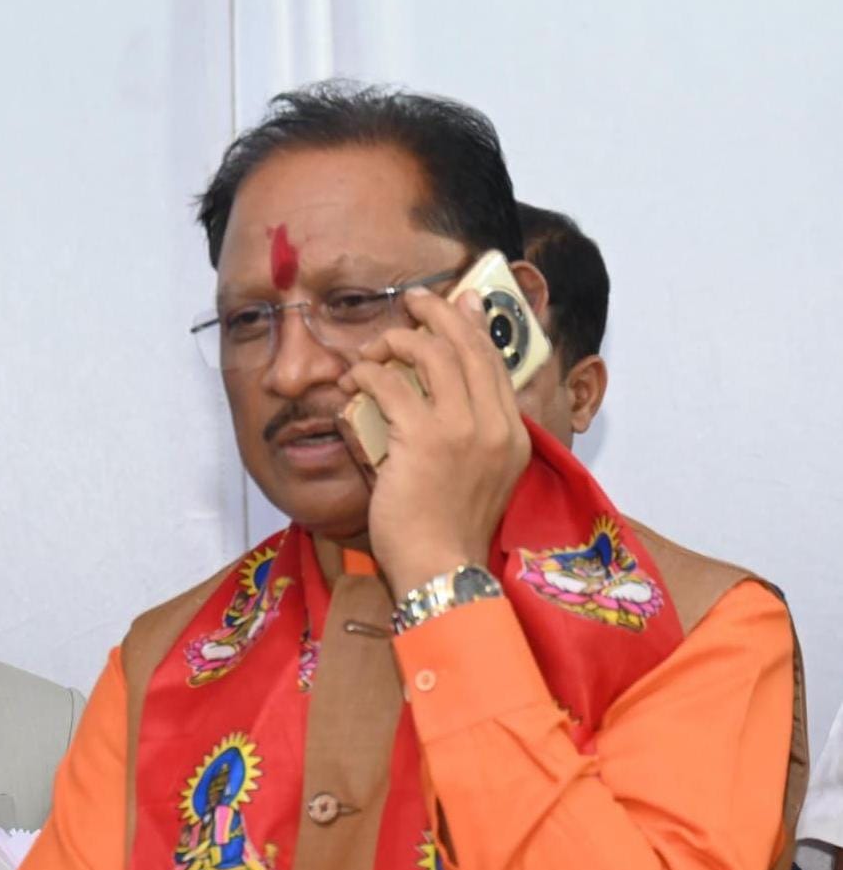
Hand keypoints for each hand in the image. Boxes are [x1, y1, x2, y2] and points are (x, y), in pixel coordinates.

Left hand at [338, 286, 530, 597]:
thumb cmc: (448, 534)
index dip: (472, 327)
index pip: (494, 364)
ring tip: (374, 348)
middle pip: (469, 346)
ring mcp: (463, 430)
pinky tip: (355, 380)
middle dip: (439, 314)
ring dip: (397, 341)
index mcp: (513, 437)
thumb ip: (470, 438)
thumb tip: (436, 401)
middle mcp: (495, 426)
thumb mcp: (478, 480)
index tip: (457, 303)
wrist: (440, 568)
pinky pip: (390, 383)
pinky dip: (368, 373)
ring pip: (432, 354)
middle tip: (414, 301)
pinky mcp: (423, 437)